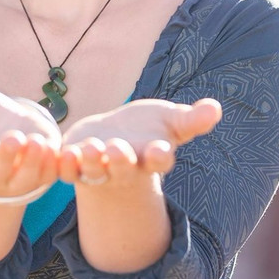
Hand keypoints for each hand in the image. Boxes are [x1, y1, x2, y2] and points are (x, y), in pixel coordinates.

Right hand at [0, 87, 61, 201]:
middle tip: (12, 139)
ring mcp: (18, 175)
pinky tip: (55, 149)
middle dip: (3, 156)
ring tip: (35, 142)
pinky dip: (53, 165)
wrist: (8, 121)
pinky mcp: (43, 172)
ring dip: (31, 162)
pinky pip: (49, 174)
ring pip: (25, 176)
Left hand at [57, 98, 221, 187]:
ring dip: (91, 161)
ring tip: (90, 148)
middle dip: (120, 160)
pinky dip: (64, 164)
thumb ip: (191, 119)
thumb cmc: (147, 129)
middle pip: (123, 168)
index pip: (159, 160)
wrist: (113, 137)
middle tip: (118, 149)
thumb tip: (216, 108)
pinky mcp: (75, 165)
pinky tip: (63, 151)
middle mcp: (125, 167)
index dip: (159, 156)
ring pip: (94, 170)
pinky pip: (68, 170)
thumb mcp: (170, 121)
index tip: (160, 150)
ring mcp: (99, 168)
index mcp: (151, 156)